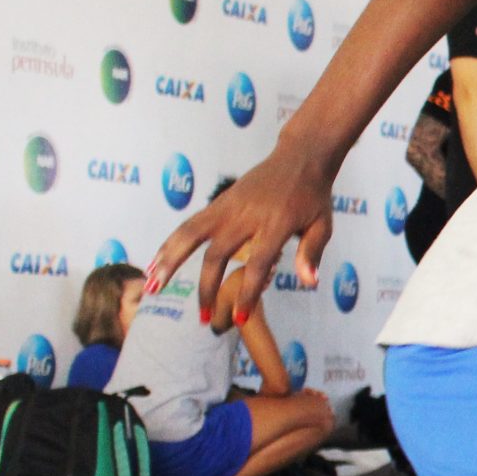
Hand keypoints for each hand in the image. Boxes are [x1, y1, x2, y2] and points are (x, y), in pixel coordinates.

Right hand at [148, 143, 333, 328]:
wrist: (300, 156)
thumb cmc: (313, 196)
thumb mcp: (323, 224)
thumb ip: (312, 253)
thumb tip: (310, 283)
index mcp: (275, 224)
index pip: (257, 265)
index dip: (247, 293)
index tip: (239, 319)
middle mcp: (246, 215)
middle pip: (217, 254)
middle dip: (207, 289)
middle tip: (204, 319)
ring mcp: (228, 206)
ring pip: (190, 234)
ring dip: (169, 261)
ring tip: (153, 286)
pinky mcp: (219, 202)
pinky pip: (189, 224)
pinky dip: (171, 243)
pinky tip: (156, 262)